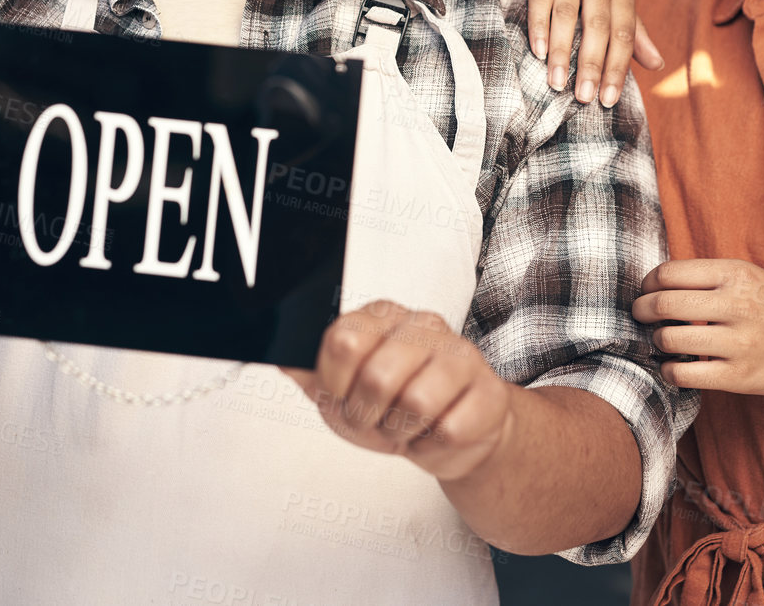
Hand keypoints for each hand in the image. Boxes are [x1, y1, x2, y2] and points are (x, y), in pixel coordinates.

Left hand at [285, 301, 514, 481]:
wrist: (453, 435)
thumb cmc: (393, 407)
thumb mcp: (340, 391)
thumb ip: (307, 371)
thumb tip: (275, 352)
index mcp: (382, 316)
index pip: (343, 341)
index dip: (335, 384)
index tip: (343, 395)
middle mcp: (423, 325)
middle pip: (377, 377)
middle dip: (367, 416)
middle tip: (376, 419)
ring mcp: (461, 356)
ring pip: (416, 403)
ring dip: (401, 433)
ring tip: (407, 426)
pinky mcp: (488, 393)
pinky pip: (448, 431)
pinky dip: (431, 447)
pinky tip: (435, 434)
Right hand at [509, 0, 662, 107]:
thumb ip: (633, 28)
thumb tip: (658, 65)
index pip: (624, 32)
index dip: (618, 67)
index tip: (609, 99)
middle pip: (599, 26)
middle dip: (592, 64)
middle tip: (585, 99)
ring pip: (568, 14)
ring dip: (562, 50)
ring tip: (557, 83)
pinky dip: (539, 24)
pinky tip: (536, 49)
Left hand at [634, 259, 763, 399]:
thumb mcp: (754, 278)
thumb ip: (711, 278)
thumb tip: (657, 283)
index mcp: (738, 274)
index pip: (669, 273)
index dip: (647, 283)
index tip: (644, 291)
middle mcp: (738, 304)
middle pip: (663, 304)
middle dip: (641, 310)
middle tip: (639, 316)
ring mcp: (739, 342)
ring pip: (669, 339)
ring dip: (657, 341)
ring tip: (663, 341)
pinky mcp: (741, 377)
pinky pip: (684, 374)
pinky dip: (669, 371)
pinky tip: (673, 367)